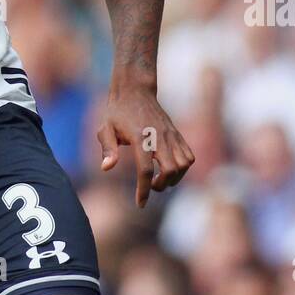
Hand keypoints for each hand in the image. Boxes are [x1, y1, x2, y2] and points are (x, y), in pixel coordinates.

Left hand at [97, 84, 194, 208]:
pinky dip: (183, 168)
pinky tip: (169, 169)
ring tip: (160, 179)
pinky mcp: (178, 134)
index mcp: (140, 137)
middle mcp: (159, 137)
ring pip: (185, 164)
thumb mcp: (104, 128)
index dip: (143, 190)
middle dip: (162, 185)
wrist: (135, 91)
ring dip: (175, 178)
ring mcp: (171, 135)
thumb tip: (106, 168)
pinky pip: (189, 156)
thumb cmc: (116, 112)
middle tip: (150, 185)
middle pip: (171, 169)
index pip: (145, 170)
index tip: (140, 204)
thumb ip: (107, 148)